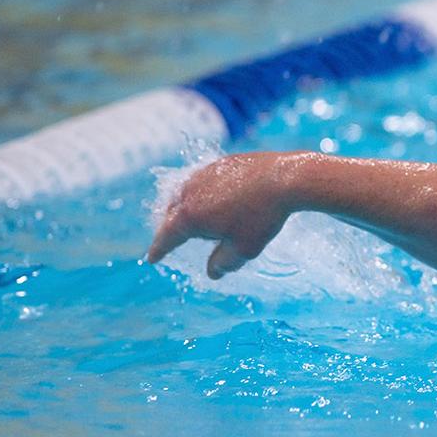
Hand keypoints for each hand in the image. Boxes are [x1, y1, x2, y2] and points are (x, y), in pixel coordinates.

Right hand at [146, 152, 301, 277]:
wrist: (284, 178)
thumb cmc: (262, 216)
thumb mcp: (244, 248)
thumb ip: (224, 263)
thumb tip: (213, 272)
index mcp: (189, 216)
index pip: (166, 237)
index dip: (159, 250)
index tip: (153, 259)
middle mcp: (189, 192)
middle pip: (172, 214)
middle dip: (170, 229)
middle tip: (171, 240)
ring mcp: (202, 174)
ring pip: (183, 194)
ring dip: (183, 208)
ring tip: (190, 219)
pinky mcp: (218, 163)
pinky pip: (201, 181)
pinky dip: (200, 193)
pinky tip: (212, 198)